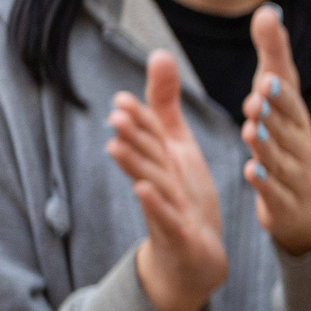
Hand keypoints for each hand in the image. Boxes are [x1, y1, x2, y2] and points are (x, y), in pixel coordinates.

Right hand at [106, 52, 228, 310]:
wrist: (193, 256)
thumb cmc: (182, 194)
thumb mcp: (176, 145)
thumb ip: (164, 105)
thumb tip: (159, 54)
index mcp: (162, 160)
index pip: (149, 136)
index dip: (136, 120)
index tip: (121, 100)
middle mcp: (159, 181)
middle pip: (145, 155)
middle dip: (130, 136)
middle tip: (117, 114)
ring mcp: (166, 208)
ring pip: (150, 182)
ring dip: (133, 166)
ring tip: (116, 147)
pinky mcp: (177, 233)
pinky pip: (165, 217)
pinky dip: (154, 204)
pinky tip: (143, 191)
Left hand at [240, 6, 310, 254]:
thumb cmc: (291, 139)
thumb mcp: (282, 98)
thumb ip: (273, 57)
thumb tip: (267, 11)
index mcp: (298, 118)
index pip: (291, 101)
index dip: (280, 91)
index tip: (266, 76)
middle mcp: (300, 143)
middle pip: (289, 126)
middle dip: (275, 112)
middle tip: (257, 97)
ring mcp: (294, 174)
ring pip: (282, 158)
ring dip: (268, 145)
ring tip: (251, 130)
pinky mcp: (284, 202)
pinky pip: (276, 192)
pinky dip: (265, 183)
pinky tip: (252, 172)